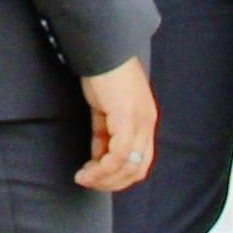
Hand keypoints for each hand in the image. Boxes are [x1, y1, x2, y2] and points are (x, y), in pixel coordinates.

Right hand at [75, 60, 156, 194]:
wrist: (101, 49)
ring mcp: (140, 121)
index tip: (97, 178)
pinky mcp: (127, 118)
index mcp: (145, 120)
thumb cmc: (102, 73)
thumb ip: (105, 132)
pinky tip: (87, 169)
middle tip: (90, 183)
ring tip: (84, 178)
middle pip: (138, 169)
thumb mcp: (105, 108)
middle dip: (113, 182)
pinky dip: (103, 167)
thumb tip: (99, 155)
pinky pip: (119, 154)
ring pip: (128, 165)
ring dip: (105, 178)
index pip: (141, 161)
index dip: (120, 176)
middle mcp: (147, 123)